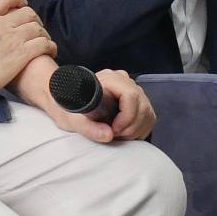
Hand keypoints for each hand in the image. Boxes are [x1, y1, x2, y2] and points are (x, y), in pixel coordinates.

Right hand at [0, 0, 53, 94]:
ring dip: (44, 34)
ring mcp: (12, 38)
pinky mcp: (21, 54)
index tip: (23, 4)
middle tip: (36, 28)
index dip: (19, 0)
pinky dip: (50, 46)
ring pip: (38, 28)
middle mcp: (0, 24)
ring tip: (45, 41)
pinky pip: (43, 45)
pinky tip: (51, 51)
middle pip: (28, 13)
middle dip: (35, 19)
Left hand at [20, 61, 154, 142]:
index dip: (126, 117)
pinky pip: (149, 117)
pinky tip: (125, 133)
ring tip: (118, 135)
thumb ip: (89, 128)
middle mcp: (125, 80)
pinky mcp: (138, 101)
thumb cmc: (68, 107)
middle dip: (131, 127)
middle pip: (142, 106)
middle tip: (114, 136)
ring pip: (148, 113)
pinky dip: (140, 130)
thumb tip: (109, 135)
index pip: (131, 95)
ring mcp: (133, 90)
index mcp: (109, 79)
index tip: (113, 130)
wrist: (67, 101)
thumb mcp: (73, 119)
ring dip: (136, 130)